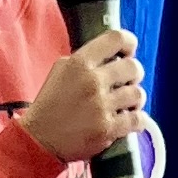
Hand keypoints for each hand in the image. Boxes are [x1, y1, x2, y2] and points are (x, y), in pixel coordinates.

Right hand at [22, 27, 145, 163]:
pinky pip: (138, 119)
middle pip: (133, 67)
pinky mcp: (107, 129)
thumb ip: (85, 60)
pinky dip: (137, 120)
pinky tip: (129, 120)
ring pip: (138, 94)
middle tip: (128, 82)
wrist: (39, 139)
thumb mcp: (60, 71)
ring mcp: (100, 106)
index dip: (129, 43)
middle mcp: (91, 81)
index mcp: (79, 63)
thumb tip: (111, 55)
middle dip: (134, 75)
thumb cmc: (50, 104)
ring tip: (127, 104)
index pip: (116, 38)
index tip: (129, 52)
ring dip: (135, 99)